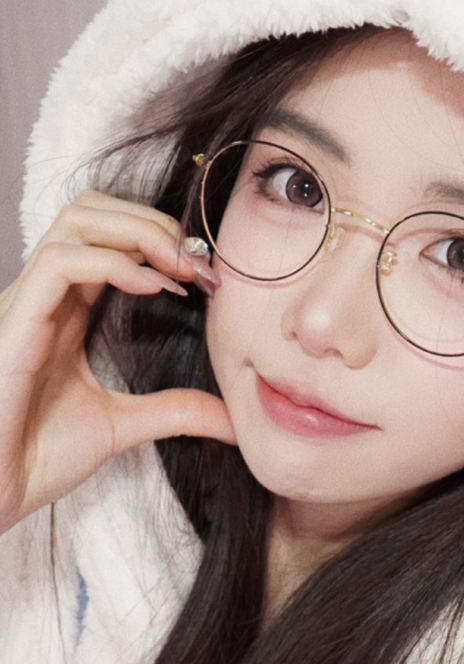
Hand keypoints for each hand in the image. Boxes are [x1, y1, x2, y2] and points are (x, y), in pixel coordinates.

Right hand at [0, 191, 235, 534]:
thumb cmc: (33, 458)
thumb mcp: (122, 424)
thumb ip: (175, 411)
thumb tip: (235, 420)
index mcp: (67, 309)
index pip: (111, 239)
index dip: (162, 242)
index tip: (205, 276)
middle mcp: (46, 295)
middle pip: (93, 211)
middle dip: (153, 221)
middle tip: (195, 262)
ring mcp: (27, 301)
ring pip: (77, 220)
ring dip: (139, 230)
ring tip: (178, 267)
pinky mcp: (15, 319)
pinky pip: (62, 262)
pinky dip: (114, 261)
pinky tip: (152, 287)